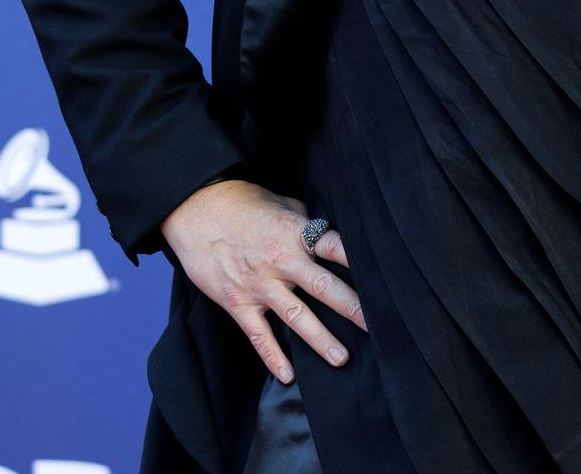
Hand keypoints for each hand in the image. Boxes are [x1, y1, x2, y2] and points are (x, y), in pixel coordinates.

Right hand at [158, 178, 366, 383]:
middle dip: (351, 307)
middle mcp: (281, 261)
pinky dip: (272, 356)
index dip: (359, 262)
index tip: (383, 279)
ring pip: (296, 316)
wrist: (197, 211)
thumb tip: (327, 235)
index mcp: (296, 234)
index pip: (335, 248)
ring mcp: (259, 285)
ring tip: (342, 358)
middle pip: (323, 286)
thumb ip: (307, 224)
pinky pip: (258, 335)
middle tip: (376, 326)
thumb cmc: (243, 204)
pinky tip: (288, 375)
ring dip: (320, 340)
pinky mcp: (237, 302)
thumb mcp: (283, 204)